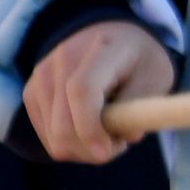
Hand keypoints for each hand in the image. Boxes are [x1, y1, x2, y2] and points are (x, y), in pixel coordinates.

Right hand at [23, 19, 174, 164]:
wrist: (109, 37)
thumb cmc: (138, 62)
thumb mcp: (157, 78)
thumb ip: (142, 106)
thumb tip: (129, 135)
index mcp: (102, 50)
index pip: (81, 90)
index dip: (90, 128)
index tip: (106, 152)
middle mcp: (63, 59)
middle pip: (62, 124)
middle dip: (92, 149)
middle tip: (120, 142)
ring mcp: (42, 76)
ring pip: (54, 139)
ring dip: (84, 148)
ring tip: (107, 130)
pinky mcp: (32, 93)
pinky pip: (48, 139)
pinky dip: (71, 145)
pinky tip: (88, 127)